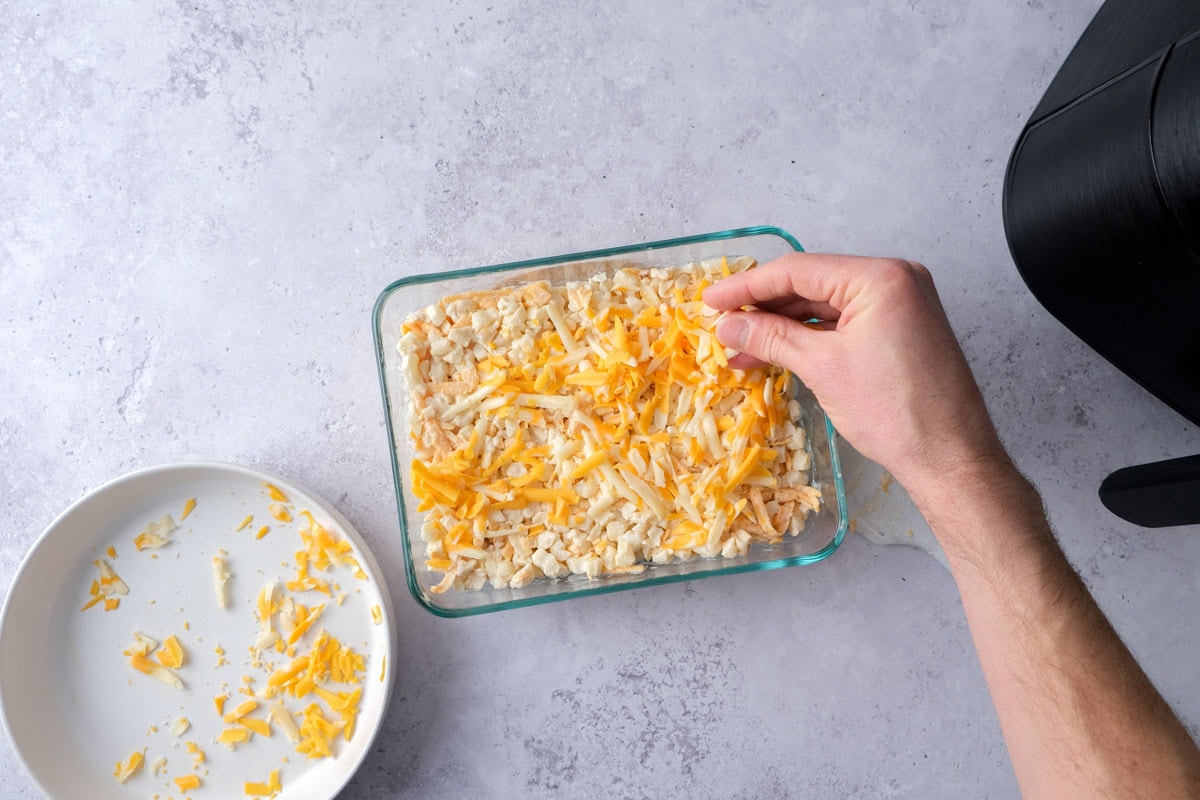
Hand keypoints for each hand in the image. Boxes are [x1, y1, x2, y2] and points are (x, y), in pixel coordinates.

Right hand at [703, 253, 1010, 503]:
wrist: (950, 458)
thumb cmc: (897, 413)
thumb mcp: (822, 368)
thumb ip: (771, 337)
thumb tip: (729, 325)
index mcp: (881, 278)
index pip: (798, 270)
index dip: (747, 286)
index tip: (710, 300)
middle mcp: (894, 281)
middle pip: (811, 284)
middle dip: (763, 307)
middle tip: (721, 324)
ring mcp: (900, 306)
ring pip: (824, 307)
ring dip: (781, 326)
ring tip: (739, 346)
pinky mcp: (899, 331)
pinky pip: (843, 325)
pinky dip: (809, 338)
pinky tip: (774, 353)